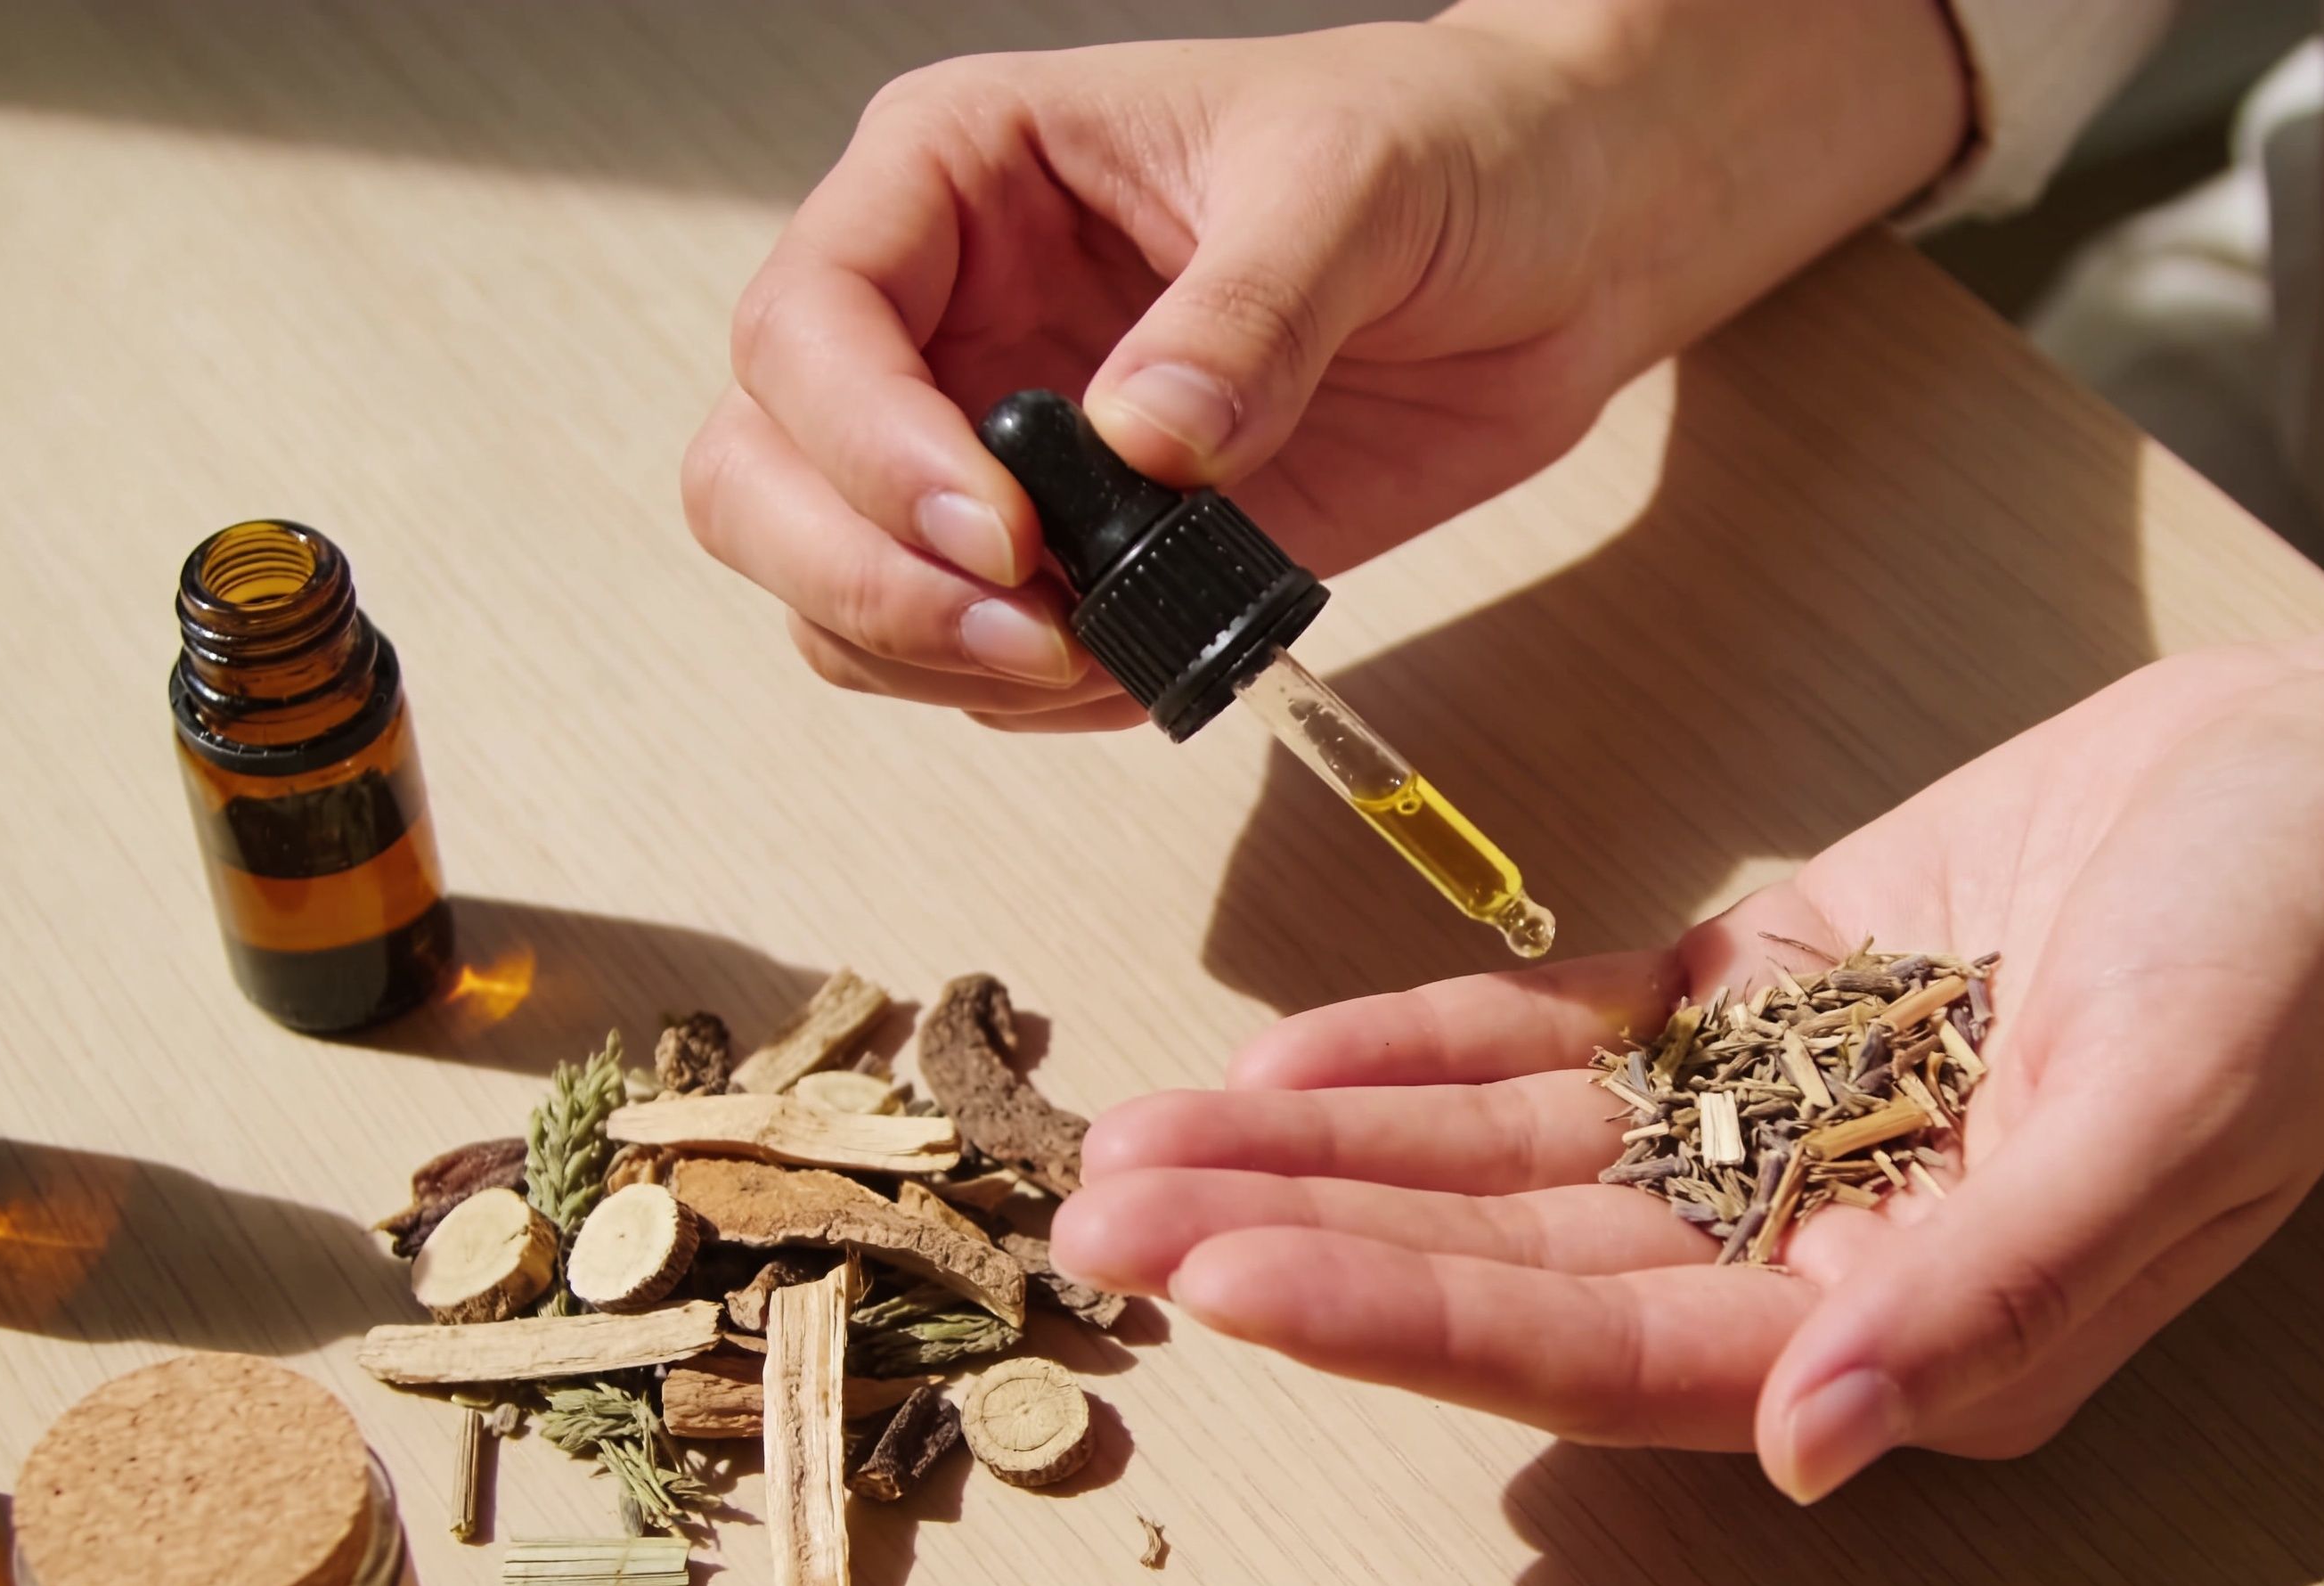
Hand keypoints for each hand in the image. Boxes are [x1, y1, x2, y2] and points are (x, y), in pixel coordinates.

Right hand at [681, 1, 1967, 730]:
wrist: (1562, 240)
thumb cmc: (1445, 148)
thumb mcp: (1351, 185)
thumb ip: (1246, 313)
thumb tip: (1145, 440)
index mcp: (959, 180)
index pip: (806, 322)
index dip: (867, 447)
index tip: (1004, 531)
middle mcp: (941, 317)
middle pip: (761, 474)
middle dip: (861, 580)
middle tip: (1025, 634)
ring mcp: (993, 447)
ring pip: (838, 589)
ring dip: (932, 661)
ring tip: (1093, 656)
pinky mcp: (1080, 554)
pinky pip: (977, 663)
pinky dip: (1031, 699)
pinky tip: (1142, 662)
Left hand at [1055, 644, 2323, 1493]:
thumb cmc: (2299, 950)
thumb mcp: (2169, 1121)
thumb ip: (1993, 1294)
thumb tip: (1816, 1444)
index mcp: (1912, 1334)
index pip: (1612, 1353)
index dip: (1411, 1323)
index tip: (1224, 1282)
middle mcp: (1824, 1256)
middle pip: (1516, 1268)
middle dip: (1309, 1245)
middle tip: (1100, 1216)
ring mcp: (1787, 1128)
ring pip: (1510, 1159)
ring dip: (1329, 1152)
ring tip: (1141, 1140)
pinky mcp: (1774, 999)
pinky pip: (1569, 1040)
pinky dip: (1435, 1045)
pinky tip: (1292, 1053)